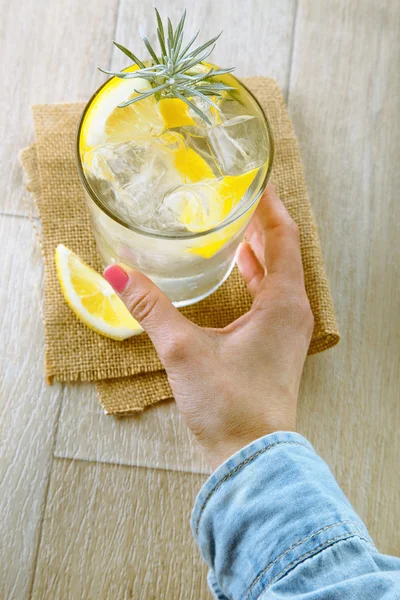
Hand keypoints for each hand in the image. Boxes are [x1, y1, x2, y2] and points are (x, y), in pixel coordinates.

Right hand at [104, 185, 313, 469]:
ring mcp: (286, 330)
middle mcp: (292, 311)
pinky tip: (236, 272)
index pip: (283, 237)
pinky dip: (255, 277)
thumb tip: (117, 273)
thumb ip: (150, 308)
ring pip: (276, 275)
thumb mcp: (184, 350)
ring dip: (258, 250)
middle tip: (236, 198)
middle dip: (260, 223)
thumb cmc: (230, 404)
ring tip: (233, 227)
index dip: (268, 206)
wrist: (251, 455)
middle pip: (282, 252)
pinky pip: (270, 297)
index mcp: (283, 302)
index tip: (254, 181)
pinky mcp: (275, 345)